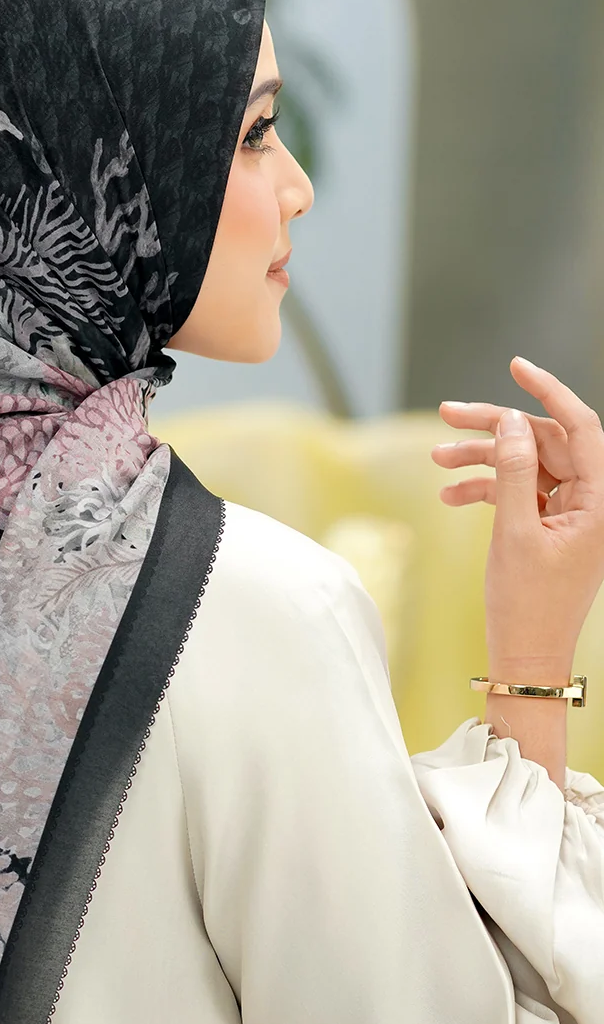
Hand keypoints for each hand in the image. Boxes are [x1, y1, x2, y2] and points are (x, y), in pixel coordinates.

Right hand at [432, 357, 603, 676]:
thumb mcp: (514, 533)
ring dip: (481, 459)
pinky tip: (449, 496)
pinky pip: (518, 492)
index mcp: (601, 502)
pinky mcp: (548, 527)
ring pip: (525, 465)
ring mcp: (570, 514)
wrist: (526, 658)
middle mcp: (592, 502)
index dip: (548, 391)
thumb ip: (511, 471)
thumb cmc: (527, 604)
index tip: (516, 365)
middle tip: (447, 415)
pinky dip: (484, 490)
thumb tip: (509, 421)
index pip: (580, 427)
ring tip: (436, 460)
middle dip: (494, 429)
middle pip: (544, 442)